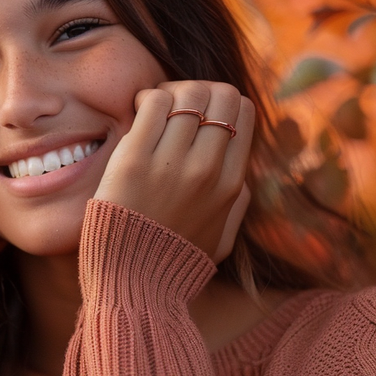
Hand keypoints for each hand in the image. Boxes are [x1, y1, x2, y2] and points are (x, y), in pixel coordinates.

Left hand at [93, 80, 254, 262]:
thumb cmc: (173, 262)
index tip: (198, 115)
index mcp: (233, 184)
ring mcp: (173, 164)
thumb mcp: (221, 239)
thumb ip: (237, 206)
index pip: (243, 111)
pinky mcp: (135, 160)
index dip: (221, 102)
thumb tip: (241, 176)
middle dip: (198, 90)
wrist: (132, 285)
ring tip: (152, 107)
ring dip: (170, 91)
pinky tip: (136, 110)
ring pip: (188, 93)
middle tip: (174, 105)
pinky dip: (148, 96)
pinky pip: (154, 102)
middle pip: (220, 94)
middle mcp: (209, 169)